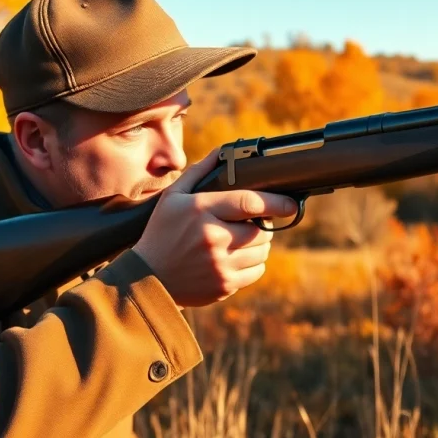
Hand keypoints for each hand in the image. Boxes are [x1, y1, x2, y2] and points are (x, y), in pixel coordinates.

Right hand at [131, 148, 298, 306]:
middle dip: (263, 226)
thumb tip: (222, 152)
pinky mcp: (224, 285)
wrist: (146, 278)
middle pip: (262, 230)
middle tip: (250, 224)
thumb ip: (200, 172)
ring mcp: (219, 264)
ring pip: (262, 252)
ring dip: (259, 245)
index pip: (249, 202)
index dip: (276, 202)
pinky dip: (253, 264)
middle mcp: (212, 237)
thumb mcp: (173, 197)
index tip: (291, 203)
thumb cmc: (162, 232)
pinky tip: (235, 258)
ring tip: (240, 241)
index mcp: (201, 210)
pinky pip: (257, 271)